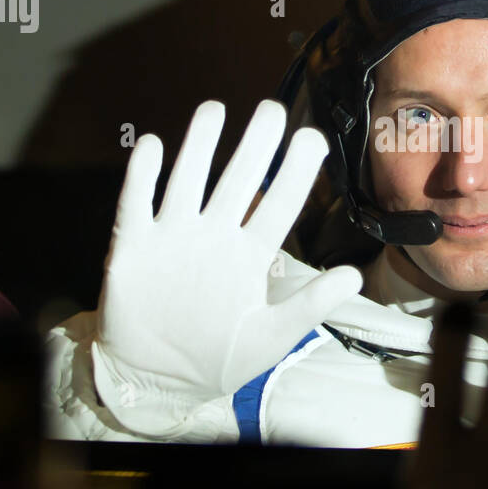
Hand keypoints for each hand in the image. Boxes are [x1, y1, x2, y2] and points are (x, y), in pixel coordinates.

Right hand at [96, 99, 362, 400]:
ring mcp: (171, 237)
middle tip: (272, 110)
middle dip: (254, 145)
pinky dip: (142, 175)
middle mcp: (213, 237)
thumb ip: (310, 306)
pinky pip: (135, 202)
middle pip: (237, 181)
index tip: (312, 138)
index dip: (295, 173)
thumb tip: (355, 276)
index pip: (278, 206)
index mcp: (248, 257)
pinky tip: (153, 145)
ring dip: (199, 146)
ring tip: (214, 109)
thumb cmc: (218, 358)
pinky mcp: (131, 245)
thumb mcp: (270, 337)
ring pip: (187, 180)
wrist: (156, 379)